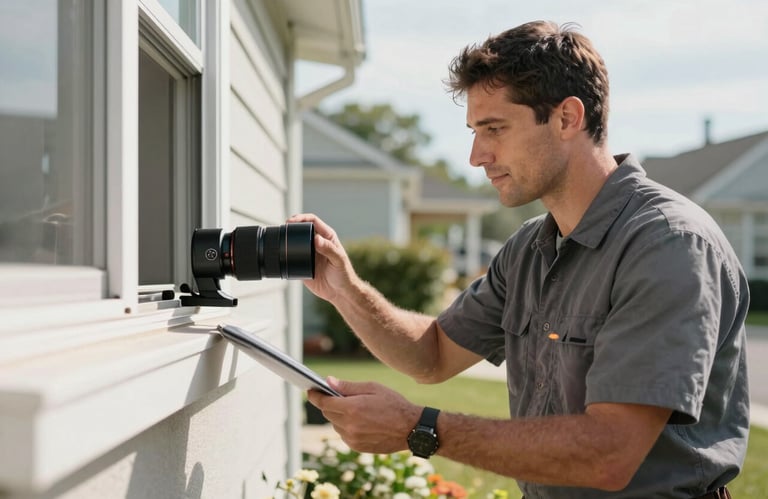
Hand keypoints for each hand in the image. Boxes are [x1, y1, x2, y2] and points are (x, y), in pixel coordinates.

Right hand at [287, 213, 355, 302]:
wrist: (339, 292)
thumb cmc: (344, 274)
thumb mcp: (338, 260)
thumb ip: (329, 249)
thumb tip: (317, 238)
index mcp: (327, 237)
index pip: (313, 221)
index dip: (302, 218)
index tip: (292, 220)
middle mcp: (317, 243)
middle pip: (301, 229)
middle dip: (292, 225)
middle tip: (284, 227)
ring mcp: (308, 253)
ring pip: (295, 241)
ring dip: (287, 238)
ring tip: (280, 236)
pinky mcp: (302, 265)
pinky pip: (291, 257)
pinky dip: (285, 253)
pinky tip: (280, 252)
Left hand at [306, 377, 421, 453]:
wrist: (411, 429)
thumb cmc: (394, 404)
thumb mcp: (372, 388)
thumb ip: (348, 386)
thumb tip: (329, 382)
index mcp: (352, 408)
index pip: (324, 403)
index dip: (315, 396)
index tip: (310, 390)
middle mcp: (349, 425)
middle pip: (328, 414)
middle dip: (329, 404)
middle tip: (336, 396)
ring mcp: (353, 438)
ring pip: (336, 425)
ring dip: (339, 416)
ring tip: (355, 409)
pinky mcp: (357, 447)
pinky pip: (344, 434)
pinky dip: (347, 427)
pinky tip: (361, 421)